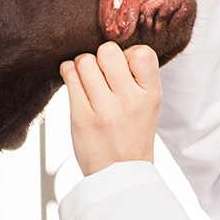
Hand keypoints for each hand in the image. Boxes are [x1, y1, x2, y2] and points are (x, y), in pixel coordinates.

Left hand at [60, 42, 161, 175]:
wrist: (119, 173)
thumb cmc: (133, 134)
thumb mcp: (150, 106)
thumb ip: (139, 77)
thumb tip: (113, 47)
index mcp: (150, 95)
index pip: (142, 52)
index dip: (128, 55)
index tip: (123, 69)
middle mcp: (129, 100)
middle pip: (108, 51)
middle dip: (101, 57)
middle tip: (102, 72)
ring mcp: (104, 109)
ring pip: (85, 61)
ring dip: (83, 66)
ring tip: (88, 80)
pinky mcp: (81, 116)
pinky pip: (69, 76)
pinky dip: (69, 73)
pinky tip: (77, 83)